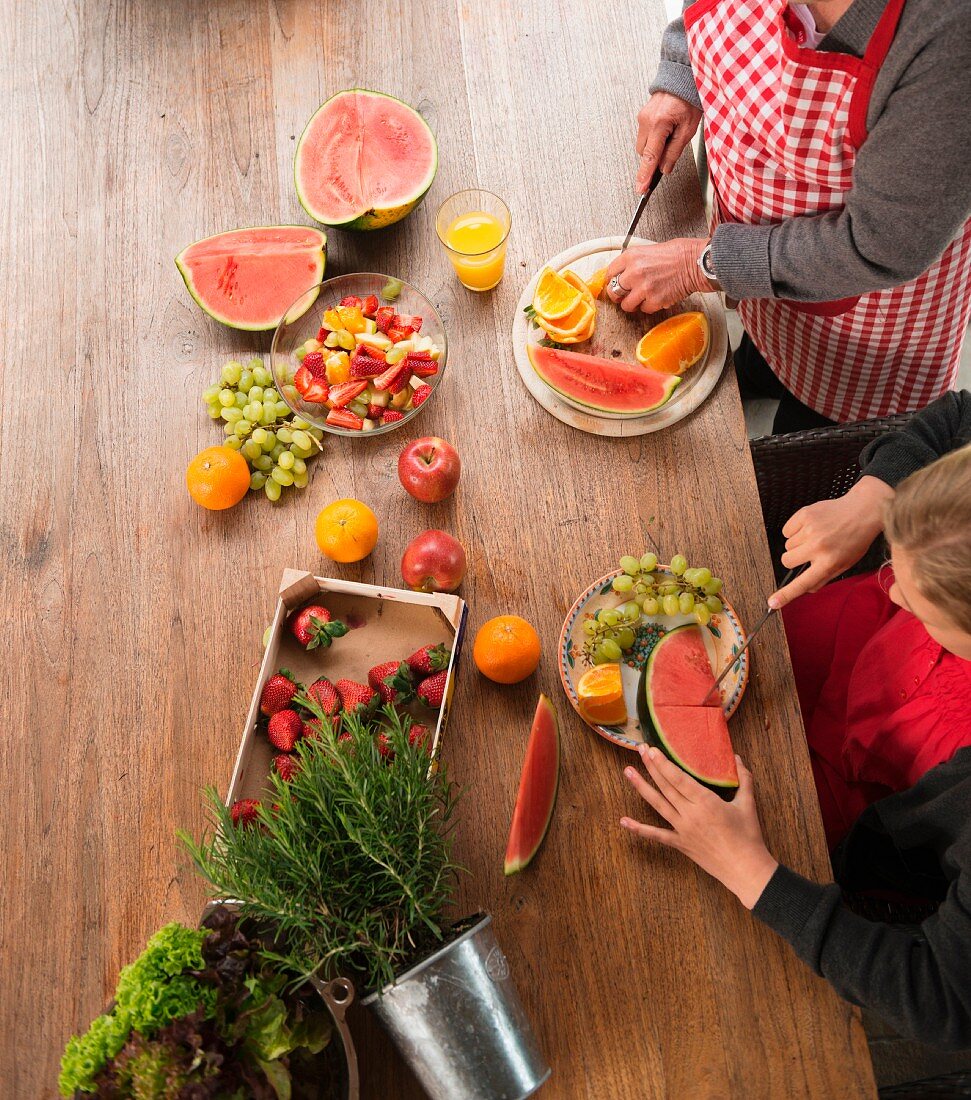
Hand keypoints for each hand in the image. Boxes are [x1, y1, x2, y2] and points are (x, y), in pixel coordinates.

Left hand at [606, 238, 713, 313]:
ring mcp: (644, 288)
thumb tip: (624, 273)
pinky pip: (644, 310)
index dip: (612, 280)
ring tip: (641, 299)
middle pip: (613, 291)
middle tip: (625, 295)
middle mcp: (634, 272)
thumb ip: (634, 262)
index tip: (615, 284)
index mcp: (632, 256)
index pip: (610, 272)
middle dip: (619, 295)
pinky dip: (649, 307)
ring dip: (633, 304)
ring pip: (626, 305)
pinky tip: (656, 298)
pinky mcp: (654, 300)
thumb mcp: (650, 249)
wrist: (696, 262)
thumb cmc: (678, 254)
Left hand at [621, 746, 777, 909]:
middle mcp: (690, 814)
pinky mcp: (680, 844)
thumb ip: (744, 778)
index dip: (664, 763)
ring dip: (641, 787)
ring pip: (658, 804)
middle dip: (651, 767)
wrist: (745, 869)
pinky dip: (639, 828)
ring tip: (628, 772)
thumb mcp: (748, 804)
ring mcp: (682, 829)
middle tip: (640, 750)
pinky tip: (623, 821)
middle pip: (666, 786)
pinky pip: (656, 835)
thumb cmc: (748, 836)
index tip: (653, 750)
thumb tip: (737, 757)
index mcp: (706, 802)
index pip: (679, 778)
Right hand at [635, 92, 702, 191]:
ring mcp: (642, 117)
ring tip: (671, 134)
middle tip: (670, 149)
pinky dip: (654, 138)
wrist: (682, 79)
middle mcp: (646, 121)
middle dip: (654, 157)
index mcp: (659, 124)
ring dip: (654, 147)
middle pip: (644, 153)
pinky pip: (644, 135)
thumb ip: (674, 152)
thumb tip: (664, 169)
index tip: (640, 189)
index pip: (650, 157)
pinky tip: (665, 130)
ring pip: (643, 145)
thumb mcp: (688, 129)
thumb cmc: (688, 100)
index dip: (645, 175)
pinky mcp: (642, 115)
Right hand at [768, 475, 895, 608]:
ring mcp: (810, 530)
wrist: (862, 510)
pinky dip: (795, 530)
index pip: (803, 583)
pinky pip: (787, 530)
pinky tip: (811, 526)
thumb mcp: (845, 564)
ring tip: (816, 535)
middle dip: (794, 559)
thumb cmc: (855, 539)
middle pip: (786, 560)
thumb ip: (824, 577)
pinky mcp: (805, 515)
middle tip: (809, 552)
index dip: (786, 595)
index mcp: (829, 562)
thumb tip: (805, 588)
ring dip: (798, 543)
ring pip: (787, 545)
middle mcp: (818, 547)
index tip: (772, 603)